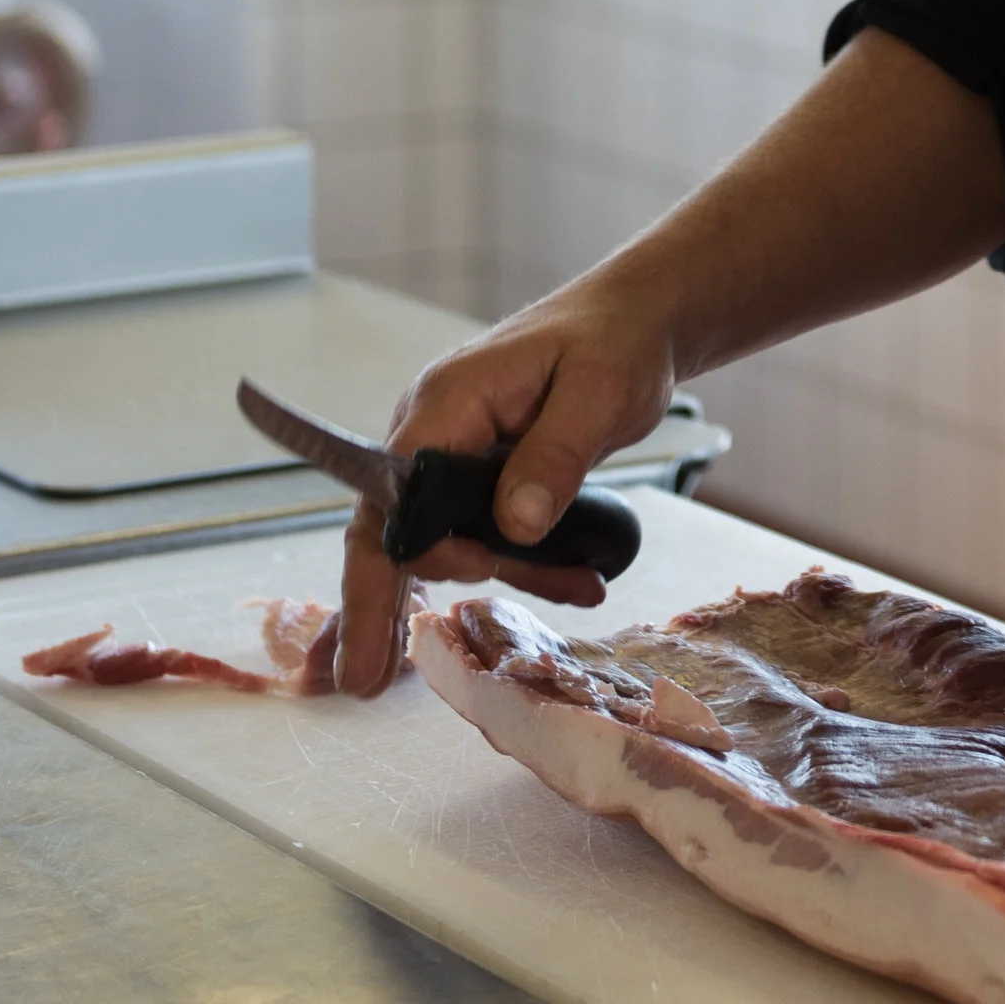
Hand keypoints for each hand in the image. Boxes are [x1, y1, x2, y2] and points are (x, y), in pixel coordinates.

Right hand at [333, 268, 680, 696]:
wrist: (634, 320)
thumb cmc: (615, 342)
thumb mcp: (599, 394)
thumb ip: (556, 457)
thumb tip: (516, 527)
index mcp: (447, 402)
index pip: (396, 496)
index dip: (397, 566)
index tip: (425, 616)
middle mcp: (431, 428)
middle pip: (391, 530)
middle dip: (380, 607)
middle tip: (371, 683)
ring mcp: (449, 451)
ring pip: (443, 540)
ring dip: (500, 577)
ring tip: (579, 589)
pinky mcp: (477, 471)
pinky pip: (474, 530)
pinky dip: (511, 564)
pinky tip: (569, 583)